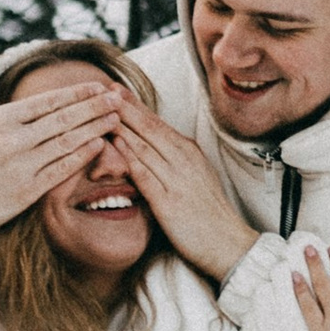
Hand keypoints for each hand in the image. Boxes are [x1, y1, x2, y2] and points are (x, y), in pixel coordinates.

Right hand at [0, 51, 125, 234]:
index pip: (46, 101)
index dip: (76, 93)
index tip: (99, 86)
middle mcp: (12, 141)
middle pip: (63, 119)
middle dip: (94, 106)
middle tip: (119, 97)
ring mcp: (20, 167)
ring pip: (66, 143)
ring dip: (95, 128)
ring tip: (116, 118)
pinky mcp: (25, 192)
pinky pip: (61, 171)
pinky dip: (82, 156)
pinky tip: (99, 145)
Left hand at [102, 102, 257, 284]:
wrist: (228, 242)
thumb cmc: (208, 212)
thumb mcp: (195, 175)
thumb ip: (174, 158)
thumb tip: (153, 143)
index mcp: (188, 152)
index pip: (157, 123)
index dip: (135, 105)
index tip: (115, 89)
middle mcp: (183, 159)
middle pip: (149, 128)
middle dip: (124, 107)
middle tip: (103, 88)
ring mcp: (177, 179)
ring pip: (145, 145)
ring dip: (122, 126)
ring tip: (101, 110)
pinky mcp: (169, 201)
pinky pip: (146, 174)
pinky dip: (130, 156)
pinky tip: (116, 145)